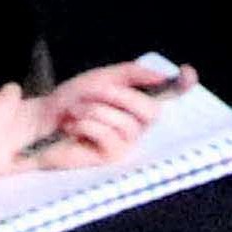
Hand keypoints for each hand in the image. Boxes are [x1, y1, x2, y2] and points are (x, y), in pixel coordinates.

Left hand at [27, 59, 182, 167]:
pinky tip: (73, 126)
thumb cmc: (71, 100)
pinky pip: (108, 135)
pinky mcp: (110, 158)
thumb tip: (162, 75)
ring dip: (95, 109)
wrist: (42, 120)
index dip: (183, 86)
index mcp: (137, 103)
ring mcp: (126, 144)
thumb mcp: (101, 78)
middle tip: (94, 91)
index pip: (169, 96)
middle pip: (151, 110)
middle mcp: (138, 126)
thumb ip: (132, 74)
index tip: (188, 73)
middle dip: (120, 95)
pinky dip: (86, 124)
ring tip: (75, 110)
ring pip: (126, 123)